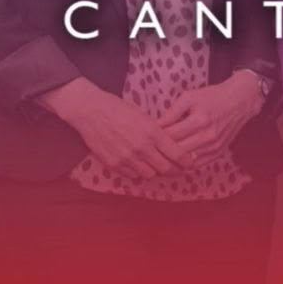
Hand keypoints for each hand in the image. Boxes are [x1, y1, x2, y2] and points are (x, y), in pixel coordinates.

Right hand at [41, 77, 192, 179]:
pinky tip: (137, 163)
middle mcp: (142, 148)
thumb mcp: (143, 116)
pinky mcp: (114, 164)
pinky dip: (137, 171)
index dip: (187, 161)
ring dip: (154, 170)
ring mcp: (127, 158)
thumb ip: (157, 132)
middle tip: (177, 168)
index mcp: (152, 133)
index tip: (190, 162)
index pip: (177, 154)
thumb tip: (170, 144)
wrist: (92, 111)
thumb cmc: (118, 108)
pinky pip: (132, 175)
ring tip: (155, 164)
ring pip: (150, 174)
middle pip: (166, 169)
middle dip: (174, 170)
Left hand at [159, 71, 262, 164]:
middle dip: (162, 152)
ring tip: (161, 157)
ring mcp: (214, 147)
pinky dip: (186, 165)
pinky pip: (198, 165)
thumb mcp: (189, 97)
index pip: (171, 136)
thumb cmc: (212, 97)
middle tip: (151, 150)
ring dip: (173, 161)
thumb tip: (155, 127)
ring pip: (186, 162)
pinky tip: (177, 160)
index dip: (157, 138)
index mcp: (199, 120)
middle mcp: (207, 136)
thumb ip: (171, 113)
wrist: (239, 101)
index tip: (148, 137)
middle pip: (177, 151)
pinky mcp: (219, 153)